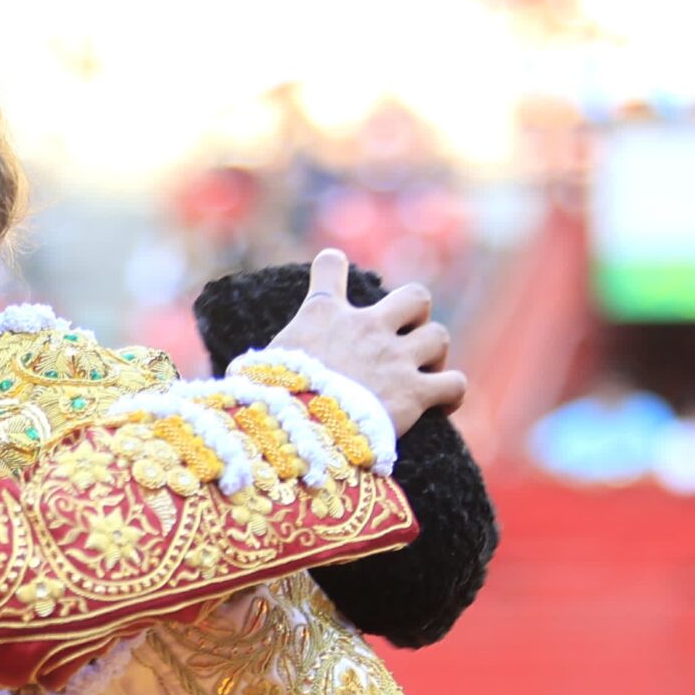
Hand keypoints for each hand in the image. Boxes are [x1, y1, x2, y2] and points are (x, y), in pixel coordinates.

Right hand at [267, 248, 465, 435]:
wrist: (296, 428)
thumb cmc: (265, 402)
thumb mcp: (254, 371)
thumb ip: (263, 367)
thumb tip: (239, 384)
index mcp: (320, 316)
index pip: (329, 268)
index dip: (332, 267)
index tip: (333, 267)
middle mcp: (364, 327)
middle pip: (414, 298)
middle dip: (414, 316)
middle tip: (402, 340)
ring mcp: (394, 358)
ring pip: (438, 336)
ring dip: (433, 354)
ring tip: (422, 374)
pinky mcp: (414, 393)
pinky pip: (454, 384)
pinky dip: (451, 393)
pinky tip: (441, 404)